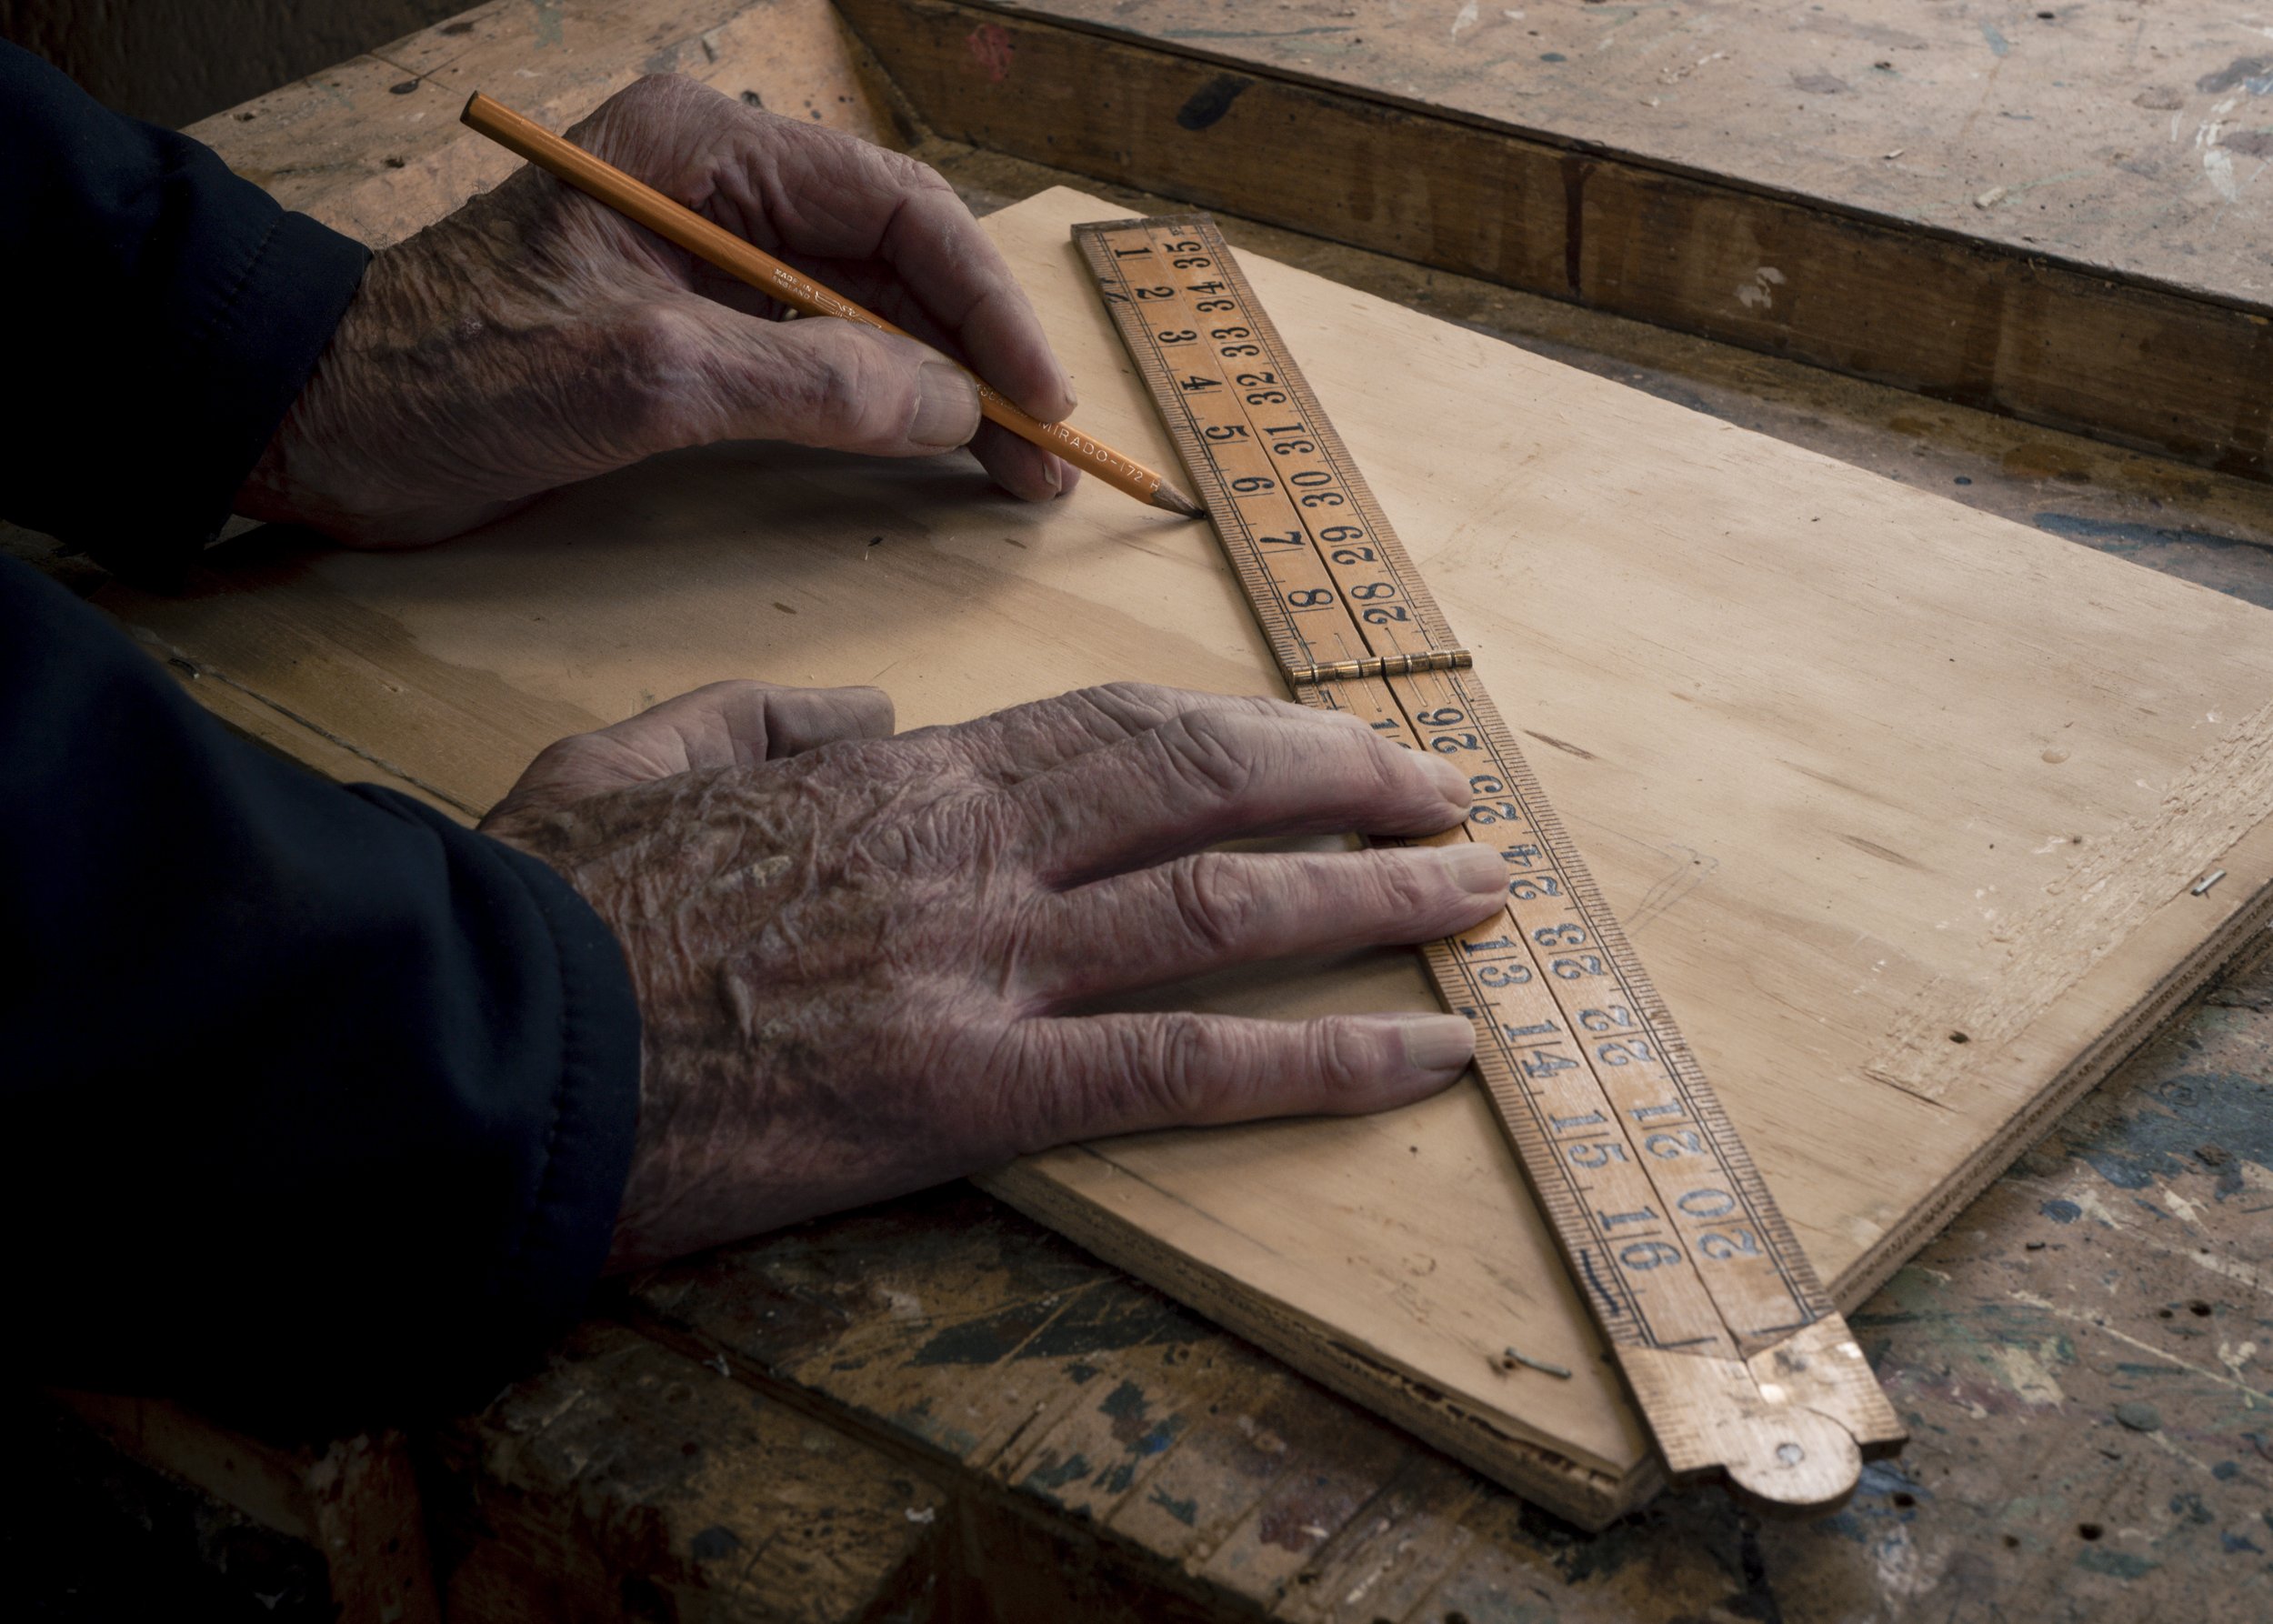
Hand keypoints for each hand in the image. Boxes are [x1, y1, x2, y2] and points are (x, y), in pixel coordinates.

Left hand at [237, 75, 1076, 545]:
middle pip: (894, 258)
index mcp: (703, 150)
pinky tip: (928, 453)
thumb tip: (954, 406)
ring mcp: (705, 257)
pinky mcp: (688, 326)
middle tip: (1045, 457)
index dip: (985, 304)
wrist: (321, 423)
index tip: (1040, 398)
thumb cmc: (450, 379)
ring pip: (867, 311)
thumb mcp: (644, 379)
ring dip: (943, 389)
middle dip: (978, 353)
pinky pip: (816, 355)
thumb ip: (811, 383)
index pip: (893, 208)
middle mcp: (717, 186)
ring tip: (1011, 473)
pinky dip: (880, 407)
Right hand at [481, 680, 1505, 1271]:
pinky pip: (1179, 1065)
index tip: (1316, 741)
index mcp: (895, 774)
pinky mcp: (970, 1093)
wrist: (484, 1050)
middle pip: (1202, 787)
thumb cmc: (548, 910)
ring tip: (1481, 895)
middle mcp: (971, 853)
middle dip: (1349, 781)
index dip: (1238, 731)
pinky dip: (1320, 1057)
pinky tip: (1423, 1054)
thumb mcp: (639, 755)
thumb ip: (766, 713)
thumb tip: (862, 706)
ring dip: (1378, 896)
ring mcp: (981, 968)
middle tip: (1447, 794)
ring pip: (1225, 906)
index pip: (1110, 729)